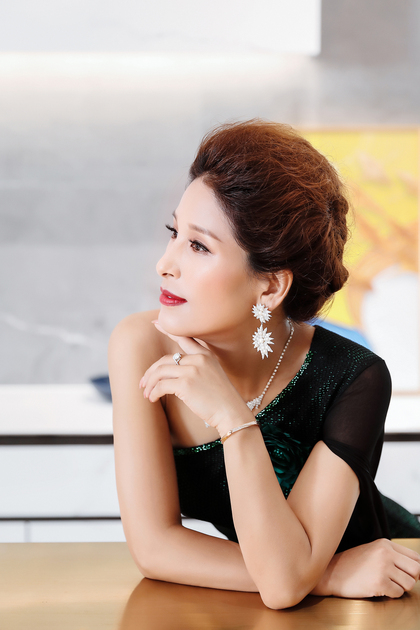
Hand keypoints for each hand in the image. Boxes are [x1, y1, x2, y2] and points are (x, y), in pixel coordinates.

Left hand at [139, 322, 253, 434]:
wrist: (231, 412)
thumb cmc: (221, 398)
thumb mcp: (213, 374)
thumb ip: (197, 367)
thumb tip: (175, 370)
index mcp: (205, 354)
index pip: (183, 338)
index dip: (167, 330)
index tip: (155, 322)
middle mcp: (198, 359)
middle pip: (164, 360)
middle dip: (150, 372)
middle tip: (142, 383)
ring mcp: (191, 370)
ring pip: (159, 372)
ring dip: (149, 384)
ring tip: (146, 394)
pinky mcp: (185, 384)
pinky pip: (161, 385)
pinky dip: (154, 393)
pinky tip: (153, 399)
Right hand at [314, 538, 419, 598]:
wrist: (331, 573)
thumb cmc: (352, 564)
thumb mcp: (373, 551)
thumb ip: (393, 556)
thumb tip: (416, 569)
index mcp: (385, 544)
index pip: (415, 557)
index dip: (416, 568)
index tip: (411, 574)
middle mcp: (385, 553)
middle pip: (416, 570)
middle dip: (411, 579)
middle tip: (400, 581)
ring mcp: (382, 568)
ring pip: (409, 583)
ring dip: (401, 587)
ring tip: (387, 584)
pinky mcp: (379, 582)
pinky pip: (398, 593)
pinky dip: (391, 594)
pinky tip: (379, 588)